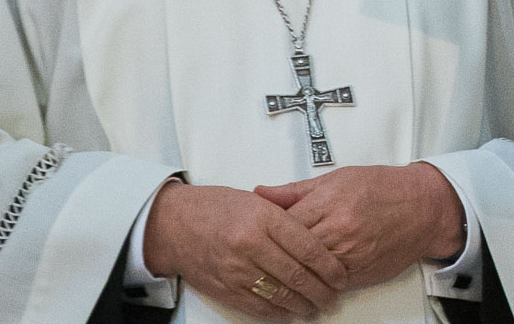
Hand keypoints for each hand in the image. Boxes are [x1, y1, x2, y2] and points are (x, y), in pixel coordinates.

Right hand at [143, 181, 348, 319]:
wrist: (172, 225)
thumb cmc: (213, 208)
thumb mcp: (255, 201)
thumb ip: (286, 216)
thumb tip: (317, 236)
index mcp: (262, 218)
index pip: (308, 247)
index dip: (329, 266)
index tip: (340, 275)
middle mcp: (250, 244)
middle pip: (297, 275)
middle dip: (321, 290)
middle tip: (334, 295)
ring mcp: (236, 269)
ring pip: (280, 295)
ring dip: (303, 304)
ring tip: (317, 306)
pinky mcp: (225, 288)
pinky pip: (258, 306)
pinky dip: (279, 312)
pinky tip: (291, 311)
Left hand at [255, 163, 465, 289]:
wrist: (423, 207)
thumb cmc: (383, 188)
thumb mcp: (337, 178)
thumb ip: (295, 190)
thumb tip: (261, 193)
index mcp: (329, 203)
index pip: (283, 224)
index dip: (267, 231)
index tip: (256, 232)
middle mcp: (339, 231)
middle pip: (293, 251)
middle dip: (276, 255)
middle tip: (262, 255)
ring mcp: (350, 256)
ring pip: (308, 272)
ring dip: (293, 273)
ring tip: (278, 272)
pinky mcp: (361, 273)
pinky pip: (329, 283)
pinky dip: (316, 282)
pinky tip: (306, 280)